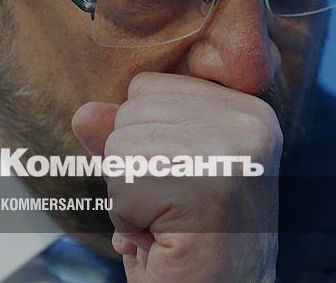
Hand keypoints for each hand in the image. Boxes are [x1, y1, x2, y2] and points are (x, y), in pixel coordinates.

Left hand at [72, 72, 281, 282]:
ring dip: (129, 197)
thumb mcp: (157, 178)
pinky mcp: (210, 183)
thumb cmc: (193, 249)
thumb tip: (84, 112)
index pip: (147, 87)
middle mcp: (251, 122)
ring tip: (170, 224)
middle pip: (130, 111)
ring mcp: (235, 149)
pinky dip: (128, 219)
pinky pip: (121, 181)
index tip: (181, 185)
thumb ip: (124, 137)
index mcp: (248, 112)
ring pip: (121, 145)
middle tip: (173, 211)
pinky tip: (165, 239)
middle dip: (132, 168)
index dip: (144, 142)